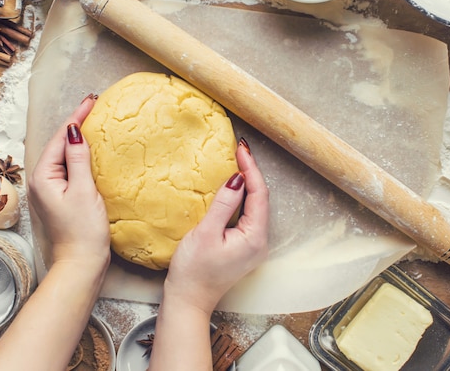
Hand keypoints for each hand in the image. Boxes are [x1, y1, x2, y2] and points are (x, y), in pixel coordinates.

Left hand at [28, 95, 109, 268]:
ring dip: (78, 138)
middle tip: (95, 106)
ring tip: (94, 121)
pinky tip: (91, 150)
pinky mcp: (60, 196)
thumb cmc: (83, 230)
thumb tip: (75, 130)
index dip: (76, 118)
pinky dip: (80, 155)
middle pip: (59, 144)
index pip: (60, 138)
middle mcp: (42, 180)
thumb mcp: (83, 190)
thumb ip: (79, 159)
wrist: (81, 262)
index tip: (91, 101)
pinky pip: (69, 167)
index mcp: (43, 176)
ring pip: (64, 155)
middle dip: (76, 124)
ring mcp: (50, 189)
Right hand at [164, 138, 269, 313]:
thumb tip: (238, 178)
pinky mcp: (244, 246)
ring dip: (247, 184)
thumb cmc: (193, 271)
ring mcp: (253, 245)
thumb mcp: (206, 232)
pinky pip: (247, 215)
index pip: (259, 194)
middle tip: (239, 150)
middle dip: (251, 172)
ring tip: (237, 161)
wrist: (188, 300)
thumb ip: (223, 204)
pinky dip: (242, 198)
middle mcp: (260, 241)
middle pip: (261, 198)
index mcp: (255, 237)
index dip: (251, 168)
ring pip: (255, 206)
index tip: (241, 148)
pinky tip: (233, 187)